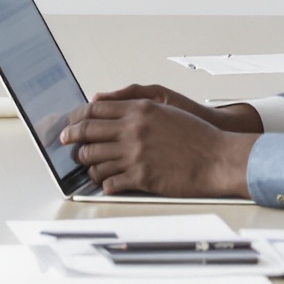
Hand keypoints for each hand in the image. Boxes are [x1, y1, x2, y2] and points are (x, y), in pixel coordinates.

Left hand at [60, 84, 258, 197]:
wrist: (218, 158)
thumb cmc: (197, 135)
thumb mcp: (166, 107)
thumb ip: (134, 103)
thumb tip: (103, 101)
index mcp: (139, 110)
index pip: (95, 110)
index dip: (77, 117)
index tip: (70, 122)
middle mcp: (133, 130)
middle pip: (88, 133)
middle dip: (71, 138)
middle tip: (65, 142)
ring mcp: (135, 155)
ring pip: (95, 159)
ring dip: (87, 163)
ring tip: (87, 165)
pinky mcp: (141, 178)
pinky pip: (110, 181)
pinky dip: (104, 182)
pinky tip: (105, 182)